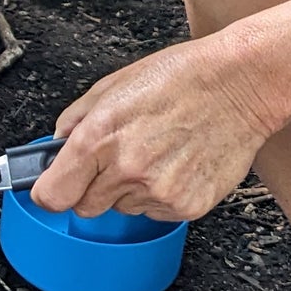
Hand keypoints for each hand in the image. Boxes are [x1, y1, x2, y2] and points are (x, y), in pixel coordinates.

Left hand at [28, 37, 276, 227]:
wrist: (239, 84)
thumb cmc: (180, 77)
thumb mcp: (113, 85)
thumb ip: (75, 120)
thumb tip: (55, 146)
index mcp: (99, 137)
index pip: (52, 195)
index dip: (50, 191)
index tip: (55, 186)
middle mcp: (125, 170)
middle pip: (85, 207)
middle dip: (93, 187)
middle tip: (118, 158)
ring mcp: (157, 192)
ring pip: (123, 209)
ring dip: (130, 189)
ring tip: (156, 152)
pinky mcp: (187, 206)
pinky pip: (156, 213)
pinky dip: (161, 195)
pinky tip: (176, 164)